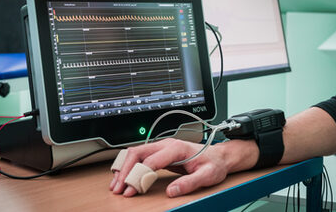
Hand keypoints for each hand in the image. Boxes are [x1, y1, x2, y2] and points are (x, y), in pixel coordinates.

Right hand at [109, 138, 232, 197]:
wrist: (219, 156)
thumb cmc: (214, 163)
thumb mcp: (207, 175)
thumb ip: (190, 183)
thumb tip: (172, 191)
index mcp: (177, 148)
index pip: (150, 161)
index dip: (138, 176)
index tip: (131, 190)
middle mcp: (167, 145)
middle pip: (138, 152)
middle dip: (124, 170)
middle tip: (118, 188)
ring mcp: (162, 148)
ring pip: (136, 153)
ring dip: (124, 168)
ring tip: (116, 184)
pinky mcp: (160, 153)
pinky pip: (140, 157)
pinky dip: (129, 166)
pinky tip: (124, 177)